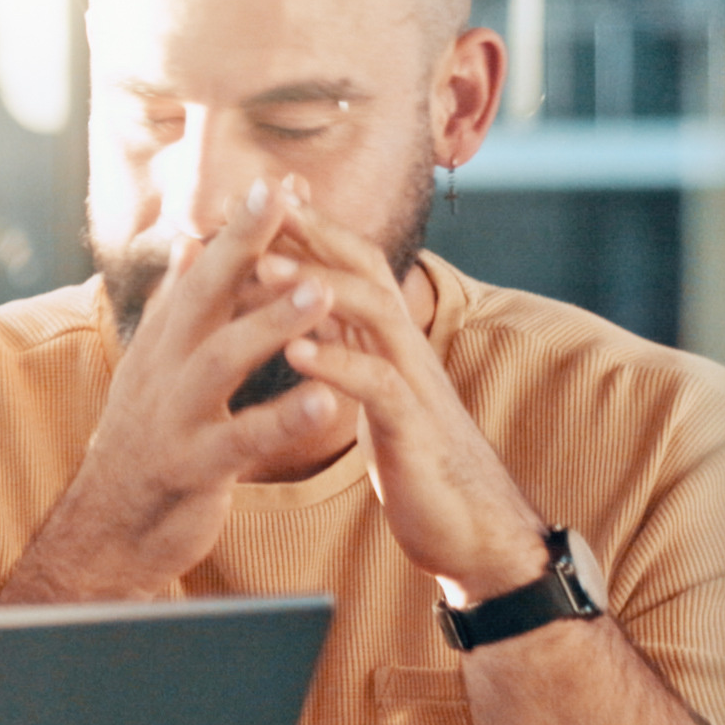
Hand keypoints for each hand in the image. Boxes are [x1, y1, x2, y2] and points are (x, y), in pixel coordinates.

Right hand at [0, 177, 360, 603]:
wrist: (108, 531)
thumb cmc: (145, 443)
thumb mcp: (155, 366)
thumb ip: (175, 305)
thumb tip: (186, 239)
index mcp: (162, 344)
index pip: (200, 271)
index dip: (239, 228)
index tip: (280, 182)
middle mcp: (161, 370)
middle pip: (201, 297)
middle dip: (243, 246)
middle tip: (285, 200)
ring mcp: (172, 418)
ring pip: (220, 361)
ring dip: (269, 323)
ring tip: (322, 292)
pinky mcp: (190, 468)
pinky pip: (241, 440)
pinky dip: (284, 419)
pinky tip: (328, 402)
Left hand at [262, 198, 550, 601]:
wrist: (470, 529)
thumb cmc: (414, 458)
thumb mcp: (372, 393)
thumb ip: (347, 349)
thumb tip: (303, 314)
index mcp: (386, 340)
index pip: (347, 264)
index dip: (304, 227)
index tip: (254, 194)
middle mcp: (404, 349)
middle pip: (364, 268)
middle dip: (311, 232)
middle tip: (255, 203)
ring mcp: (415, 385)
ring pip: (375, 314)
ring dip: (319, 286)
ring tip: (265, 266)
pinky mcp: (415, 431)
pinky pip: (379, 387)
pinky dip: (338, 365)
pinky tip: (296, 354)